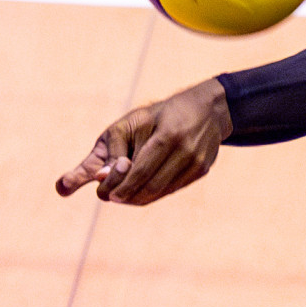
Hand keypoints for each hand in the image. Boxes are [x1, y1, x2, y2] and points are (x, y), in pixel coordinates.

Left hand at [56, 78, 232, 204]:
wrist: (207, 109)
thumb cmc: (160, 114)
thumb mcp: (131, 122)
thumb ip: (112, 149)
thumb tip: (98, 177)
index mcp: (169, 134)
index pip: (141, 171)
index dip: (122, 186)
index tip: (105, 193)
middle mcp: (187, 151)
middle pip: (151, 186)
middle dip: (127, 195)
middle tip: (111, 196)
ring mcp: (198, 163)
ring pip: (161, 192)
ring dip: (138, 198)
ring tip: (123, 194)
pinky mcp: (202, 170)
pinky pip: (172, 189)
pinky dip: (153, 193)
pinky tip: (142, 188)